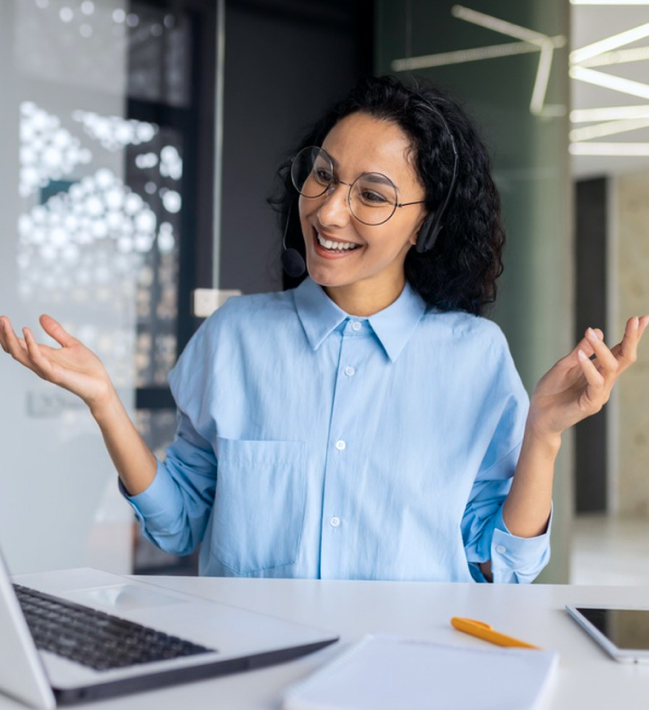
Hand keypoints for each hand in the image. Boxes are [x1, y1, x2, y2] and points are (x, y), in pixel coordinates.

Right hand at [0, 314, 113, 410]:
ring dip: (10, 338)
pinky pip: (37, 359)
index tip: (2, 318)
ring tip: (4, 322)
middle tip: (0, 318)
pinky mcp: (53, 373)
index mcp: (43, 355)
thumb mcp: (71, 343)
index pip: (19, 344)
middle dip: (4, 334)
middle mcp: (40, 363)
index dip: (8, 333)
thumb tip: (41, 316)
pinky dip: (30, 345)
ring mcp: (44, 369)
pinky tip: (27, 331)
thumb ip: (56, 331)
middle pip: (14, 349)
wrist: (101, 384)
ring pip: (20, 354)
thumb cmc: (87, 368)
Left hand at [528, 315, 648, 440]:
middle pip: (624, 358)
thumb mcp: (564, 365)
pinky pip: (595, 382)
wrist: (538, 416)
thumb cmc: (550, 391)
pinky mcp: (591, 404)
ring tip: (590, 333)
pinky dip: (588, 367)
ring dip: (601, 348)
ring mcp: (600, 393)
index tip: (641, 318)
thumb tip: (596, 331)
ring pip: (611, 367)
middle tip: (636, 320)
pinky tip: (581, 356)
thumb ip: (580, 352)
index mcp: (599, 371)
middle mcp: (604, 382)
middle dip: (631, 339)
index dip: (631, 336)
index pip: (619, 352)